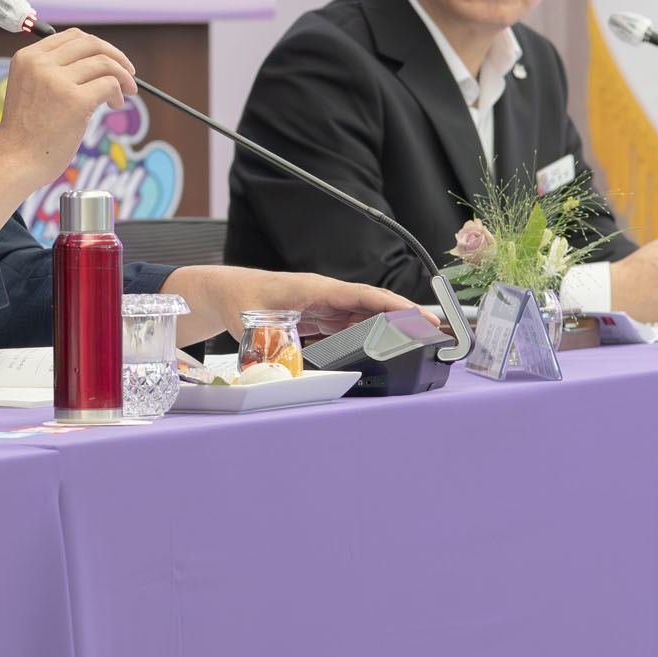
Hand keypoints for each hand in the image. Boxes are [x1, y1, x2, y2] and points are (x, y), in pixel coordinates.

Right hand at [0, 27, 135, 232]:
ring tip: (126, 92)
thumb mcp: (31, 89)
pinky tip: (114, 105)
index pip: (72, 37)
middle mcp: (40, 64)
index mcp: (28, 58)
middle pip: (92, 44)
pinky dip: (118, 93)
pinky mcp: (74, 101)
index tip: (110, 59)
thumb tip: (98, 63)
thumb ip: (55, 72)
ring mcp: (57, 81)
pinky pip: (109, 84)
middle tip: (129, 73)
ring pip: (105, 63)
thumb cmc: (27, 133)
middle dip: (116, 57)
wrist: (15, 162)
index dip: (97, 46)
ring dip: (122, 77)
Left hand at [162, 264, 418, 343]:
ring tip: (419, 344)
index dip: (395, 305)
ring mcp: (323, 305)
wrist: (222, 293)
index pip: (364, 295)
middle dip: (404, 318)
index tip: (421, 316)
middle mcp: (325, 295)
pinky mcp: (319, 316)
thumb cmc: (240, 300)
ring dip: (390, 328)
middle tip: (435, 335)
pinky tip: (385, 348)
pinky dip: (369, 335)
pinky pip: (350, 325)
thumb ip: (278, 345)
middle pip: (373, 305)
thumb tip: (294, 367)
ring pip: (364, 316)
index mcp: (316, 289)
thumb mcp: (258, 325)